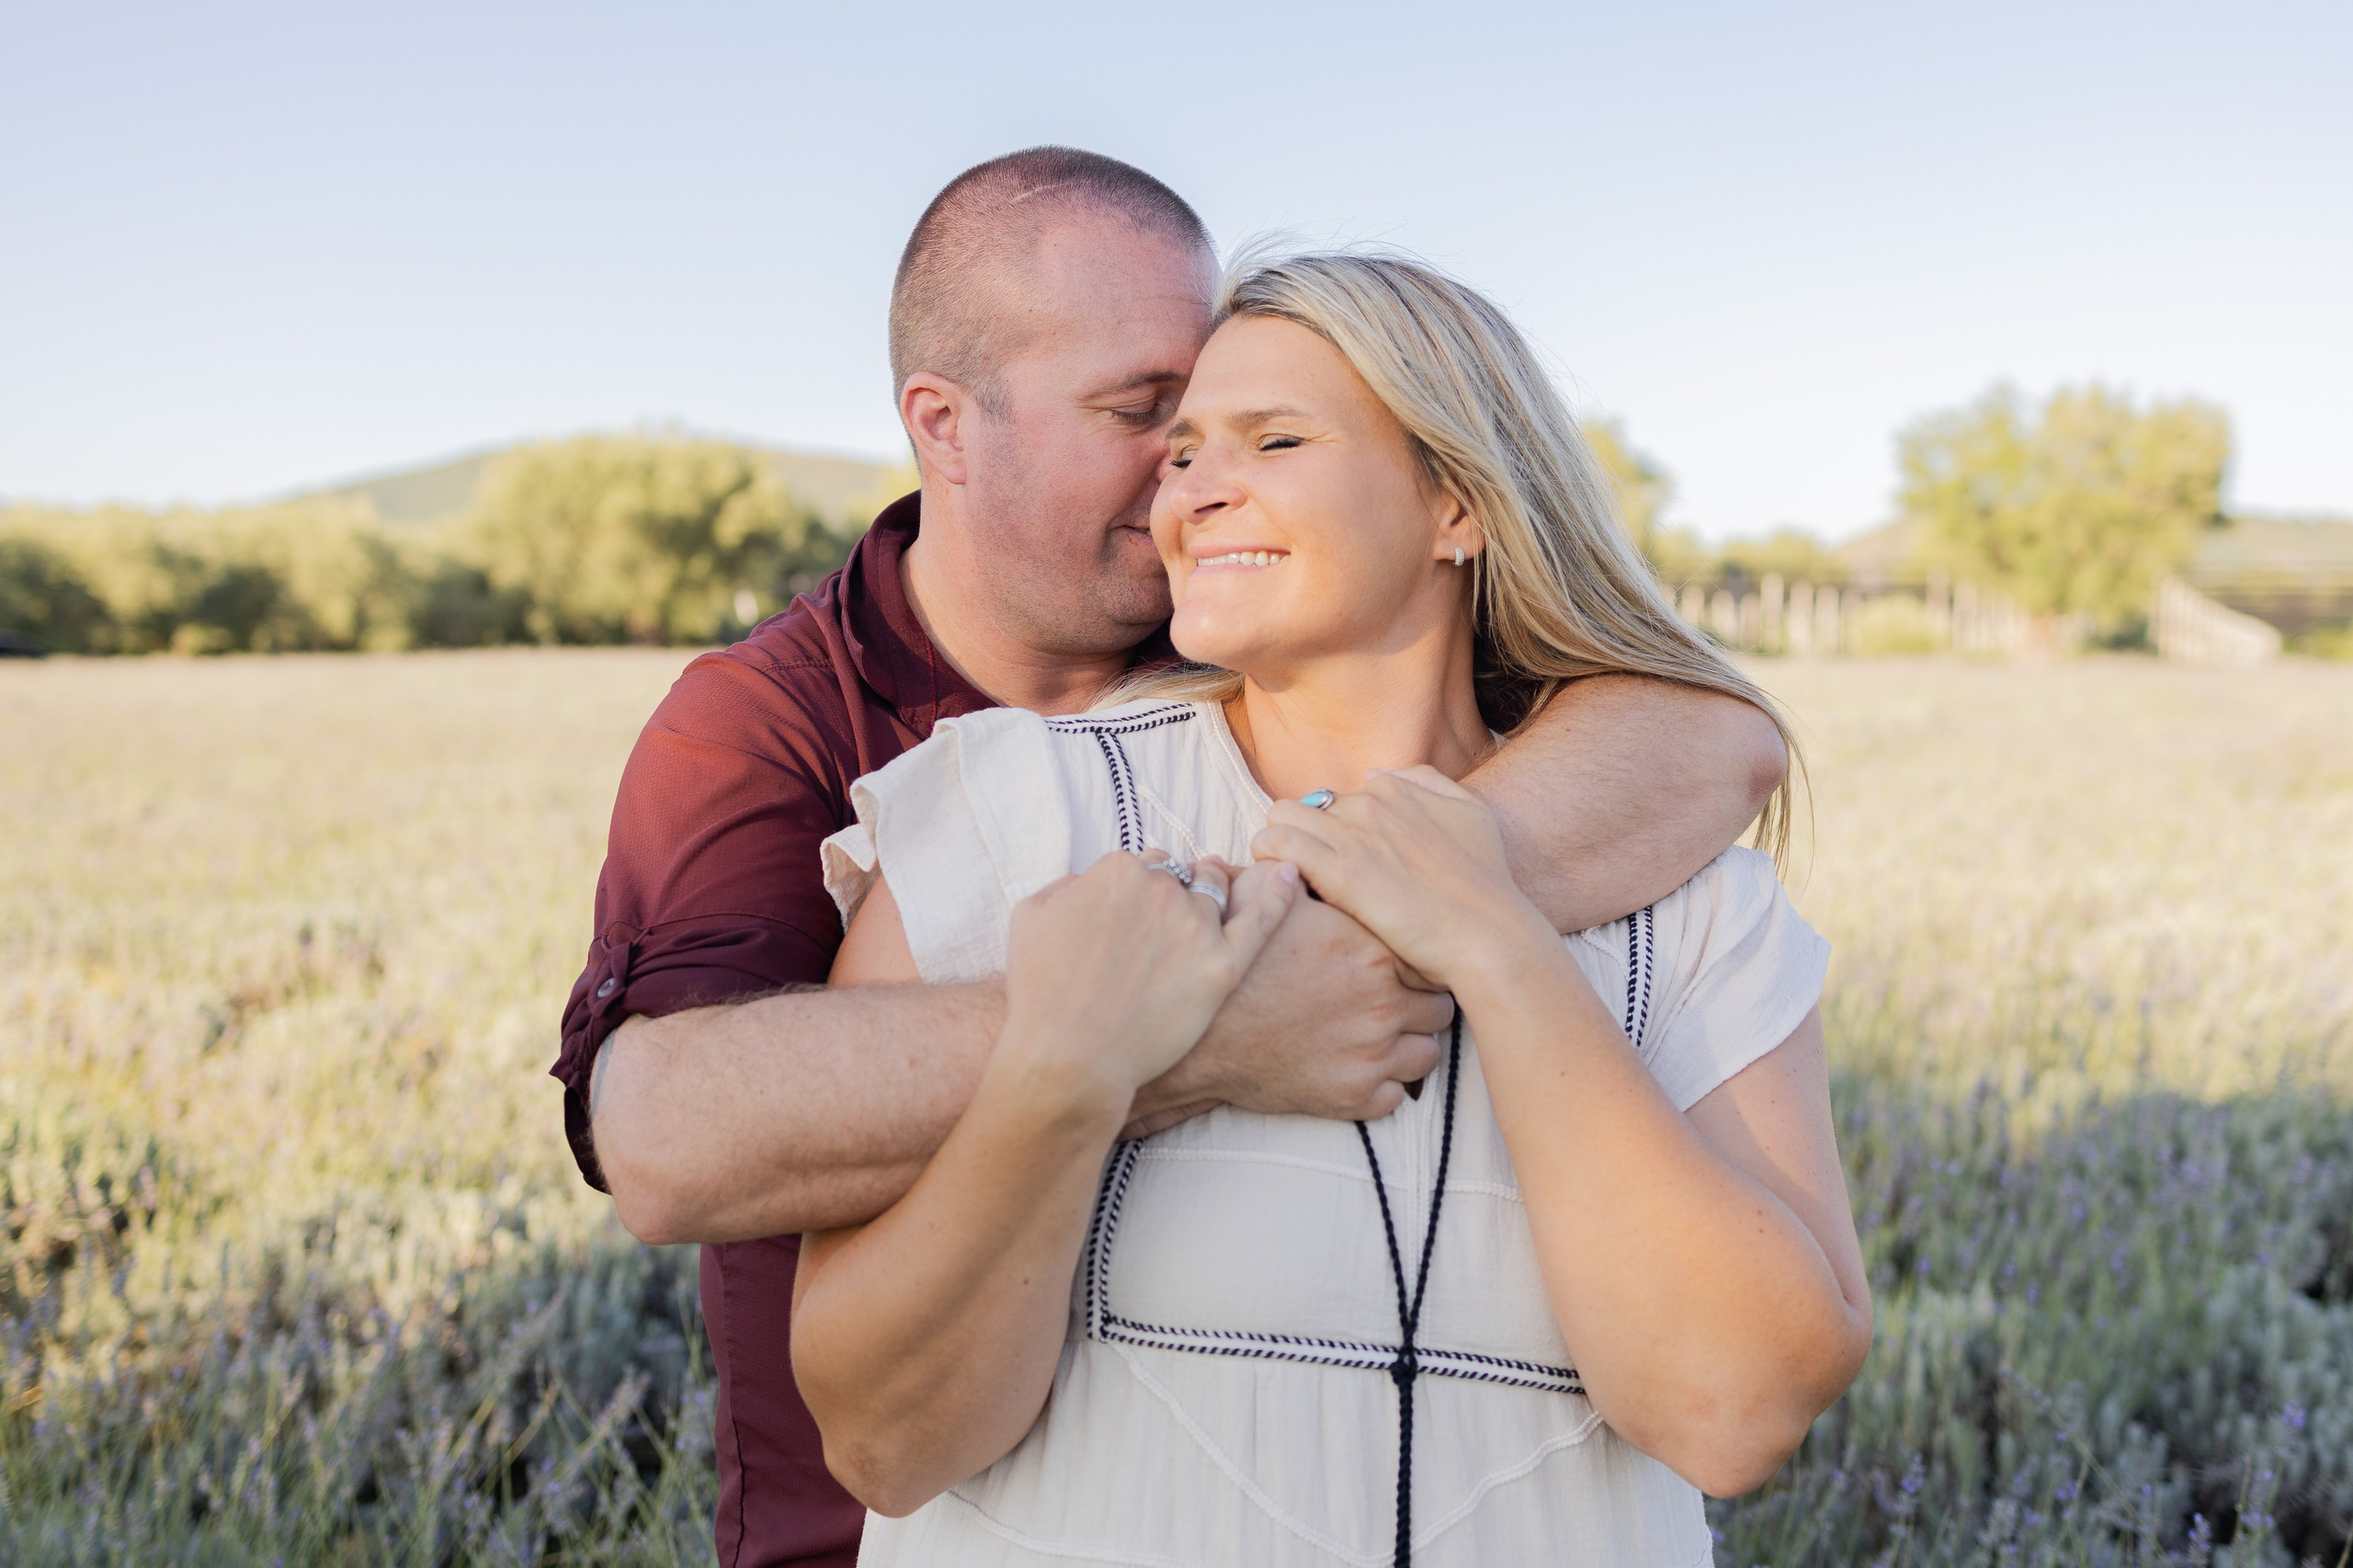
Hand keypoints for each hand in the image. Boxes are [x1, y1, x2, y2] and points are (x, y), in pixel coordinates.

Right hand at [999, 852, 1296, 1110]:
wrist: (1066, 1059)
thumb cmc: (1041, 993)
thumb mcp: (1032, 915)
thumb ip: (1069, 885)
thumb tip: (1092, 883)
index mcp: (1118, 870)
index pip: (1146, 866)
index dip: (1140, 894)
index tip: (1133, 922)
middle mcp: (1162, 890)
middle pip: (1182, 879)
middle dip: (1175, 897)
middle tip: (1162, 934)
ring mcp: (1196, 928)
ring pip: (1216, 896)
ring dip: (1213, 899)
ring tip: (1202, 925)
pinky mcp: (1221, 968)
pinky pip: (1261, 921)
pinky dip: (1278, 893)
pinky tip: (1292, 877)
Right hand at [1137, 863, 1455, 1125]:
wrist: (1197, 1039)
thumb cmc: (1230, 965)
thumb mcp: (1258, 896)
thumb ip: (1298, 869)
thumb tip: (1312, 846)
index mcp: (1371, 950)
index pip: (1430, 954)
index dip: (1417, 957)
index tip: (1401, 960)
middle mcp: (1383, 1003)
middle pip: (1439, 1005)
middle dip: (1422, 1002)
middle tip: (1395, 999)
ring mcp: (1373, 1054)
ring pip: (1428, 1053)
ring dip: (1409, 1044)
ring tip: (1382, 1034)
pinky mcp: (1356, 1097)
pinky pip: (1398, 1096)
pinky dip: (1383, 1084)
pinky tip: (1359, 1065)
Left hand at [1251, 767, 1556, 992]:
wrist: (1488, 933)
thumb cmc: (1485, 885)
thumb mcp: (1472, 814)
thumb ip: (1429, 784)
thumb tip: (1378, 774)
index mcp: (1396, 787)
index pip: (1338, 797)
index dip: (1333, 832)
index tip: (1339, 863)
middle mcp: (1370, 800)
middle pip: (1305, 805)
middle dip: (1301, 835)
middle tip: (1306, 876)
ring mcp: (1352, 832)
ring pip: (1280, 816)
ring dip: (1277, 844)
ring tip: (1287, 881)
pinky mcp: (1336, 869)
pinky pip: (1274, 844)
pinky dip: (1267, 862)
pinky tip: (1281, 890)